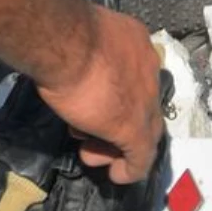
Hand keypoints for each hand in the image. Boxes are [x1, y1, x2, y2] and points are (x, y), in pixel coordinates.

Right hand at [38, 3, 164, 184]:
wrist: (66, 43)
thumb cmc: (64, 35)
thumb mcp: (80, 41)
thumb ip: (88, 55)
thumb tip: (75, 65)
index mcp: (135, 41)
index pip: (134, 75)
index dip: (117, 96)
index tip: (96, 109)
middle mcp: (147, 66)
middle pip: (140, 104)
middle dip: (117, 124)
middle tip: (91, 136)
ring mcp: (145, 98)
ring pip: (140, 129)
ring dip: (115, 145)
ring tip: (89, 152)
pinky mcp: (135, 127)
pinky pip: (141, 154)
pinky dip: (131, 168)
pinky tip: (118, 175)